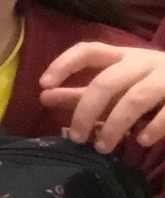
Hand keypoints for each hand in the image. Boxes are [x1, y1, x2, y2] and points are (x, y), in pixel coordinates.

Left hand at [41, 42, 164, 151]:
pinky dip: (153, 127)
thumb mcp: (117, 85)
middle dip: (86, 111)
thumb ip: (81, 92)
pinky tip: (140, 141)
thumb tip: (44, 96)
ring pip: (135, 98)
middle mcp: (143, 62)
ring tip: (102, 147)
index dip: (64, 64)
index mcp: (122, 56)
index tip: (43, 85)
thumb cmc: (149, 84)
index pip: (88, 50)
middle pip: (107, 81)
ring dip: (115, 124)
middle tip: (77, 138)